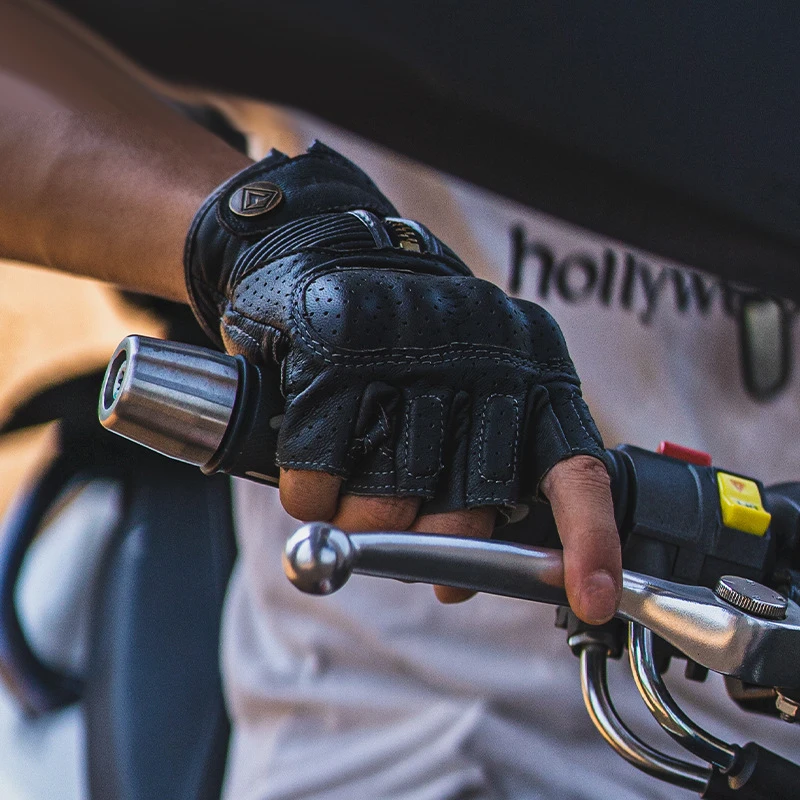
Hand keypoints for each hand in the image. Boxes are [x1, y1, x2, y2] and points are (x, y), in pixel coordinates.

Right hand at [185, 142, 619, 622]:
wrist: (325, 249)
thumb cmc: (404, 346)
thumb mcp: (467, 396)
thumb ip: (479, 477)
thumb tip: (458, 582)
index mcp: (533, 372)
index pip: (575, 467)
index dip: (589, 540)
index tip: (592, 600)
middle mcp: (484, 356)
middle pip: (467, 509)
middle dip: (427, 542)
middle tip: (402, 527)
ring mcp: (409, 349)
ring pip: (387, 502)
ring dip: (361, 520)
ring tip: (352, 487)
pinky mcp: (336, 351)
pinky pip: (319, 475)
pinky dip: (311, 494)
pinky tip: (316, 469)